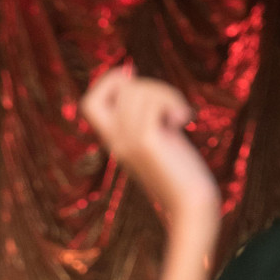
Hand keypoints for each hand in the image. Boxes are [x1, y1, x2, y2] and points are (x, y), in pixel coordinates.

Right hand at [81, 69, 219, 227]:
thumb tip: (130, 75)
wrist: (190, 204)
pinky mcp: (144, 143)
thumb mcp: (157, 137)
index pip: (89, 103)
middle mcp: (114, 142)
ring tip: (179, 116)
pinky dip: (173, 102)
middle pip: (120, 88)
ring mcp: (126, 143)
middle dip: (149, 85)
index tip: (136, 85)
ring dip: (165, 93)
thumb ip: (143, 115)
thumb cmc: (180, 172)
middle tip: (170, 109)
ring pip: (137, 90)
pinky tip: (184, 119)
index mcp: (113, 141)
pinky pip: (151, 102)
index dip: (109, 82)